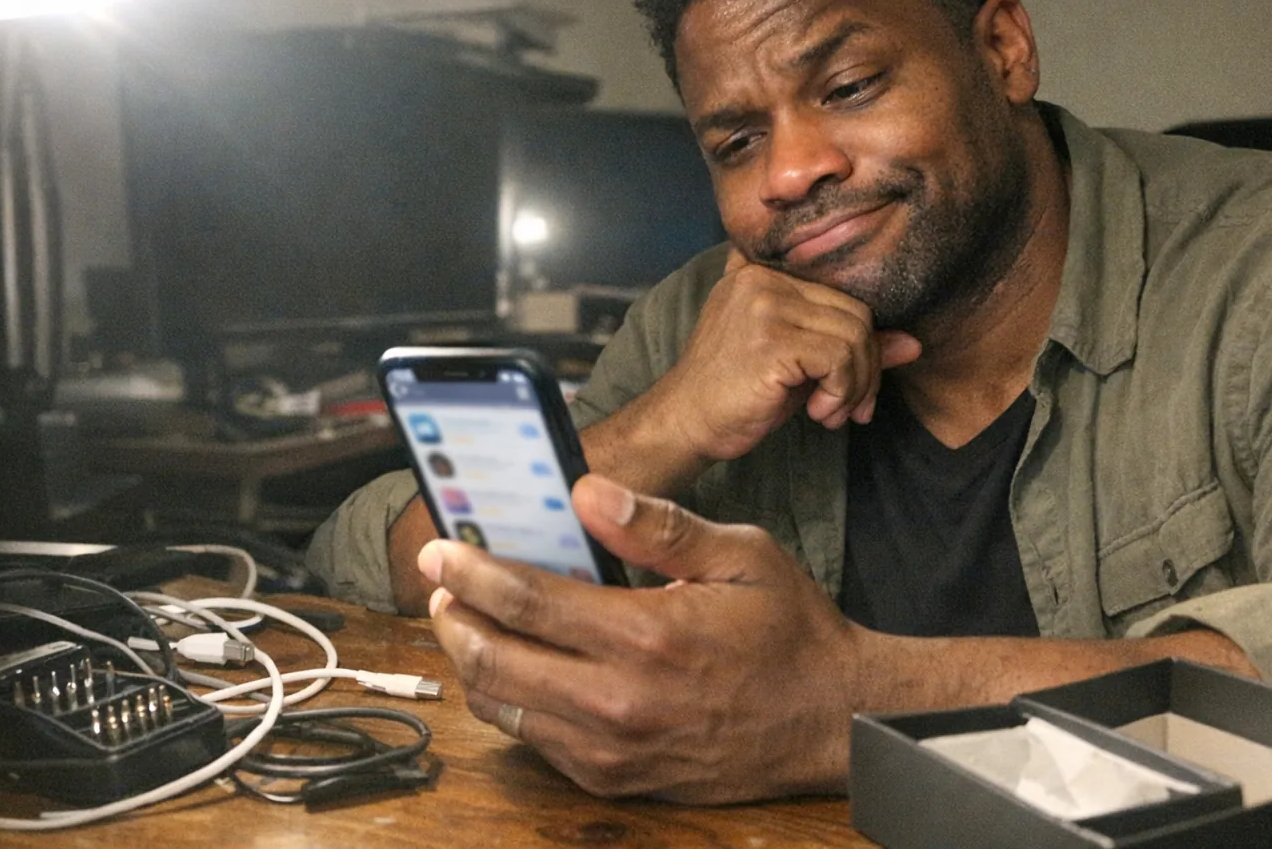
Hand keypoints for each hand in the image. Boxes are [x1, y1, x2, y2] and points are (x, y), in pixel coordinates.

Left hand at [420, 473, 865, 802]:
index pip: (526, 601)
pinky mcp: (616, 779)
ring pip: (504, 709)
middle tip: (443, 584)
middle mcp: (620, 702)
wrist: (830, 720)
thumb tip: (587, 492)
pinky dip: (512, 703)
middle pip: (495, 660)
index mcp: (648, 636)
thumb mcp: (741, 556)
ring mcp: (613, 750)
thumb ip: (657, 526)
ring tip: (469, 622)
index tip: (441, 549)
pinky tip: (518, 668)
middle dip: (453, 616)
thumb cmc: (790, 632)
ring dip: (473, 661)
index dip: (471, 571)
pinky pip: (535, 743)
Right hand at [658, 247, 920, 462]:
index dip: (863, 344)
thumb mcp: (799, 365)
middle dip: (867, 368)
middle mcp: (763, 278)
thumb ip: (850, 347)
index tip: (855, 387)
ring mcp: (765, 304)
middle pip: (857, 314)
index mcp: (764, 272)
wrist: (684, 423)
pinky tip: (818, 412)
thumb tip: (913, 344)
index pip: (844, 297)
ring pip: (854, 336)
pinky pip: (840, 358)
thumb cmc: (736, 395)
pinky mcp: (770, 339)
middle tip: (852, 408)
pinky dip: (842, 392)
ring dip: (856, 386)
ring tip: (832, 413)